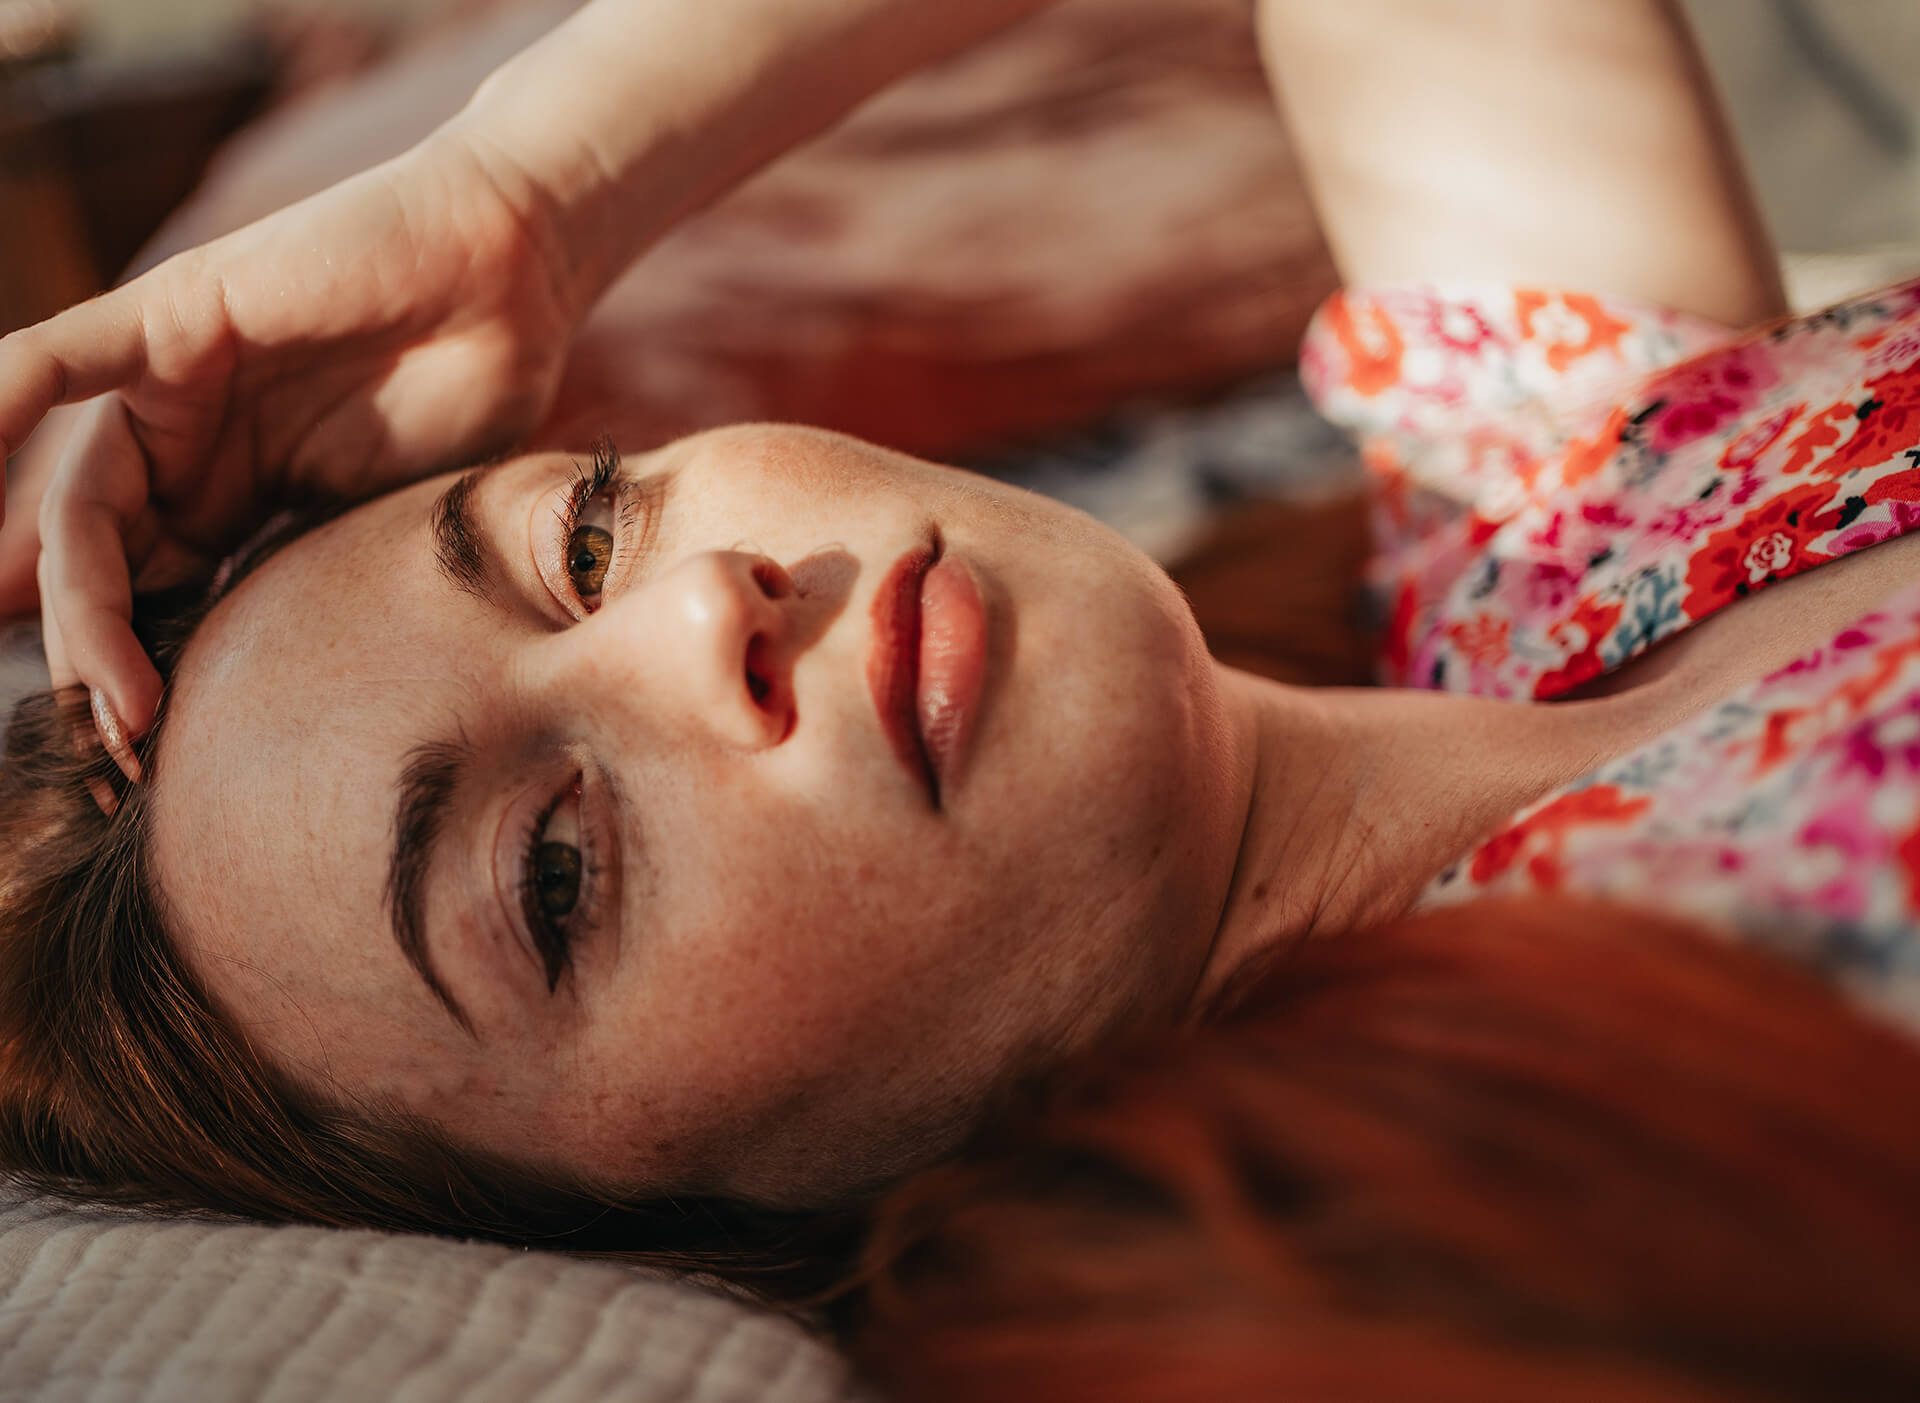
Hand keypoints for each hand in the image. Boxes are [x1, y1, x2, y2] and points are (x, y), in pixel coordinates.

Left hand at [0, 128, 576, 738]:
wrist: (512, 276)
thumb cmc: (480, 394)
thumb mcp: (395, 526)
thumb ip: (325, 586)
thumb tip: (307, 715)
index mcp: (236, 496)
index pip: (154, 597)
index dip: (140, 682)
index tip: (153, 772)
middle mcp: (189, 443)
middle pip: (105, 565)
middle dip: (100, 665)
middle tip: (124, 752)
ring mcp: (174, 381)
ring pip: (81, 503)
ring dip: (81, 604)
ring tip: (107, 697)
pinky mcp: (170, 317)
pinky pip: (49, 367)